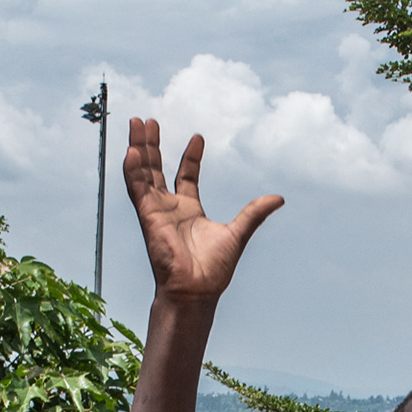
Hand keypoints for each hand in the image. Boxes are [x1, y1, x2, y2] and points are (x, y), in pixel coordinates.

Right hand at [122, 118, 281, 303]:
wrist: (197, 290)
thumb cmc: (214, 269)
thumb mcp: (239, 233)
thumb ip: (255, 213)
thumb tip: (279, 199)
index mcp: (190, 210)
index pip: (186, 177)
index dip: (190, 157)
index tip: (198, 137)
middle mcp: (170, 208)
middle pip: (157, 169)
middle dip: (152, 145)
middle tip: (148, 121)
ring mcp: (156, 211)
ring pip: (143, 172)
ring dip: (139, 148)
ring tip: (137, 122)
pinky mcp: (147, 217)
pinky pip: (136, 188)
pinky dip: (133, 169)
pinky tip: (133, 150)